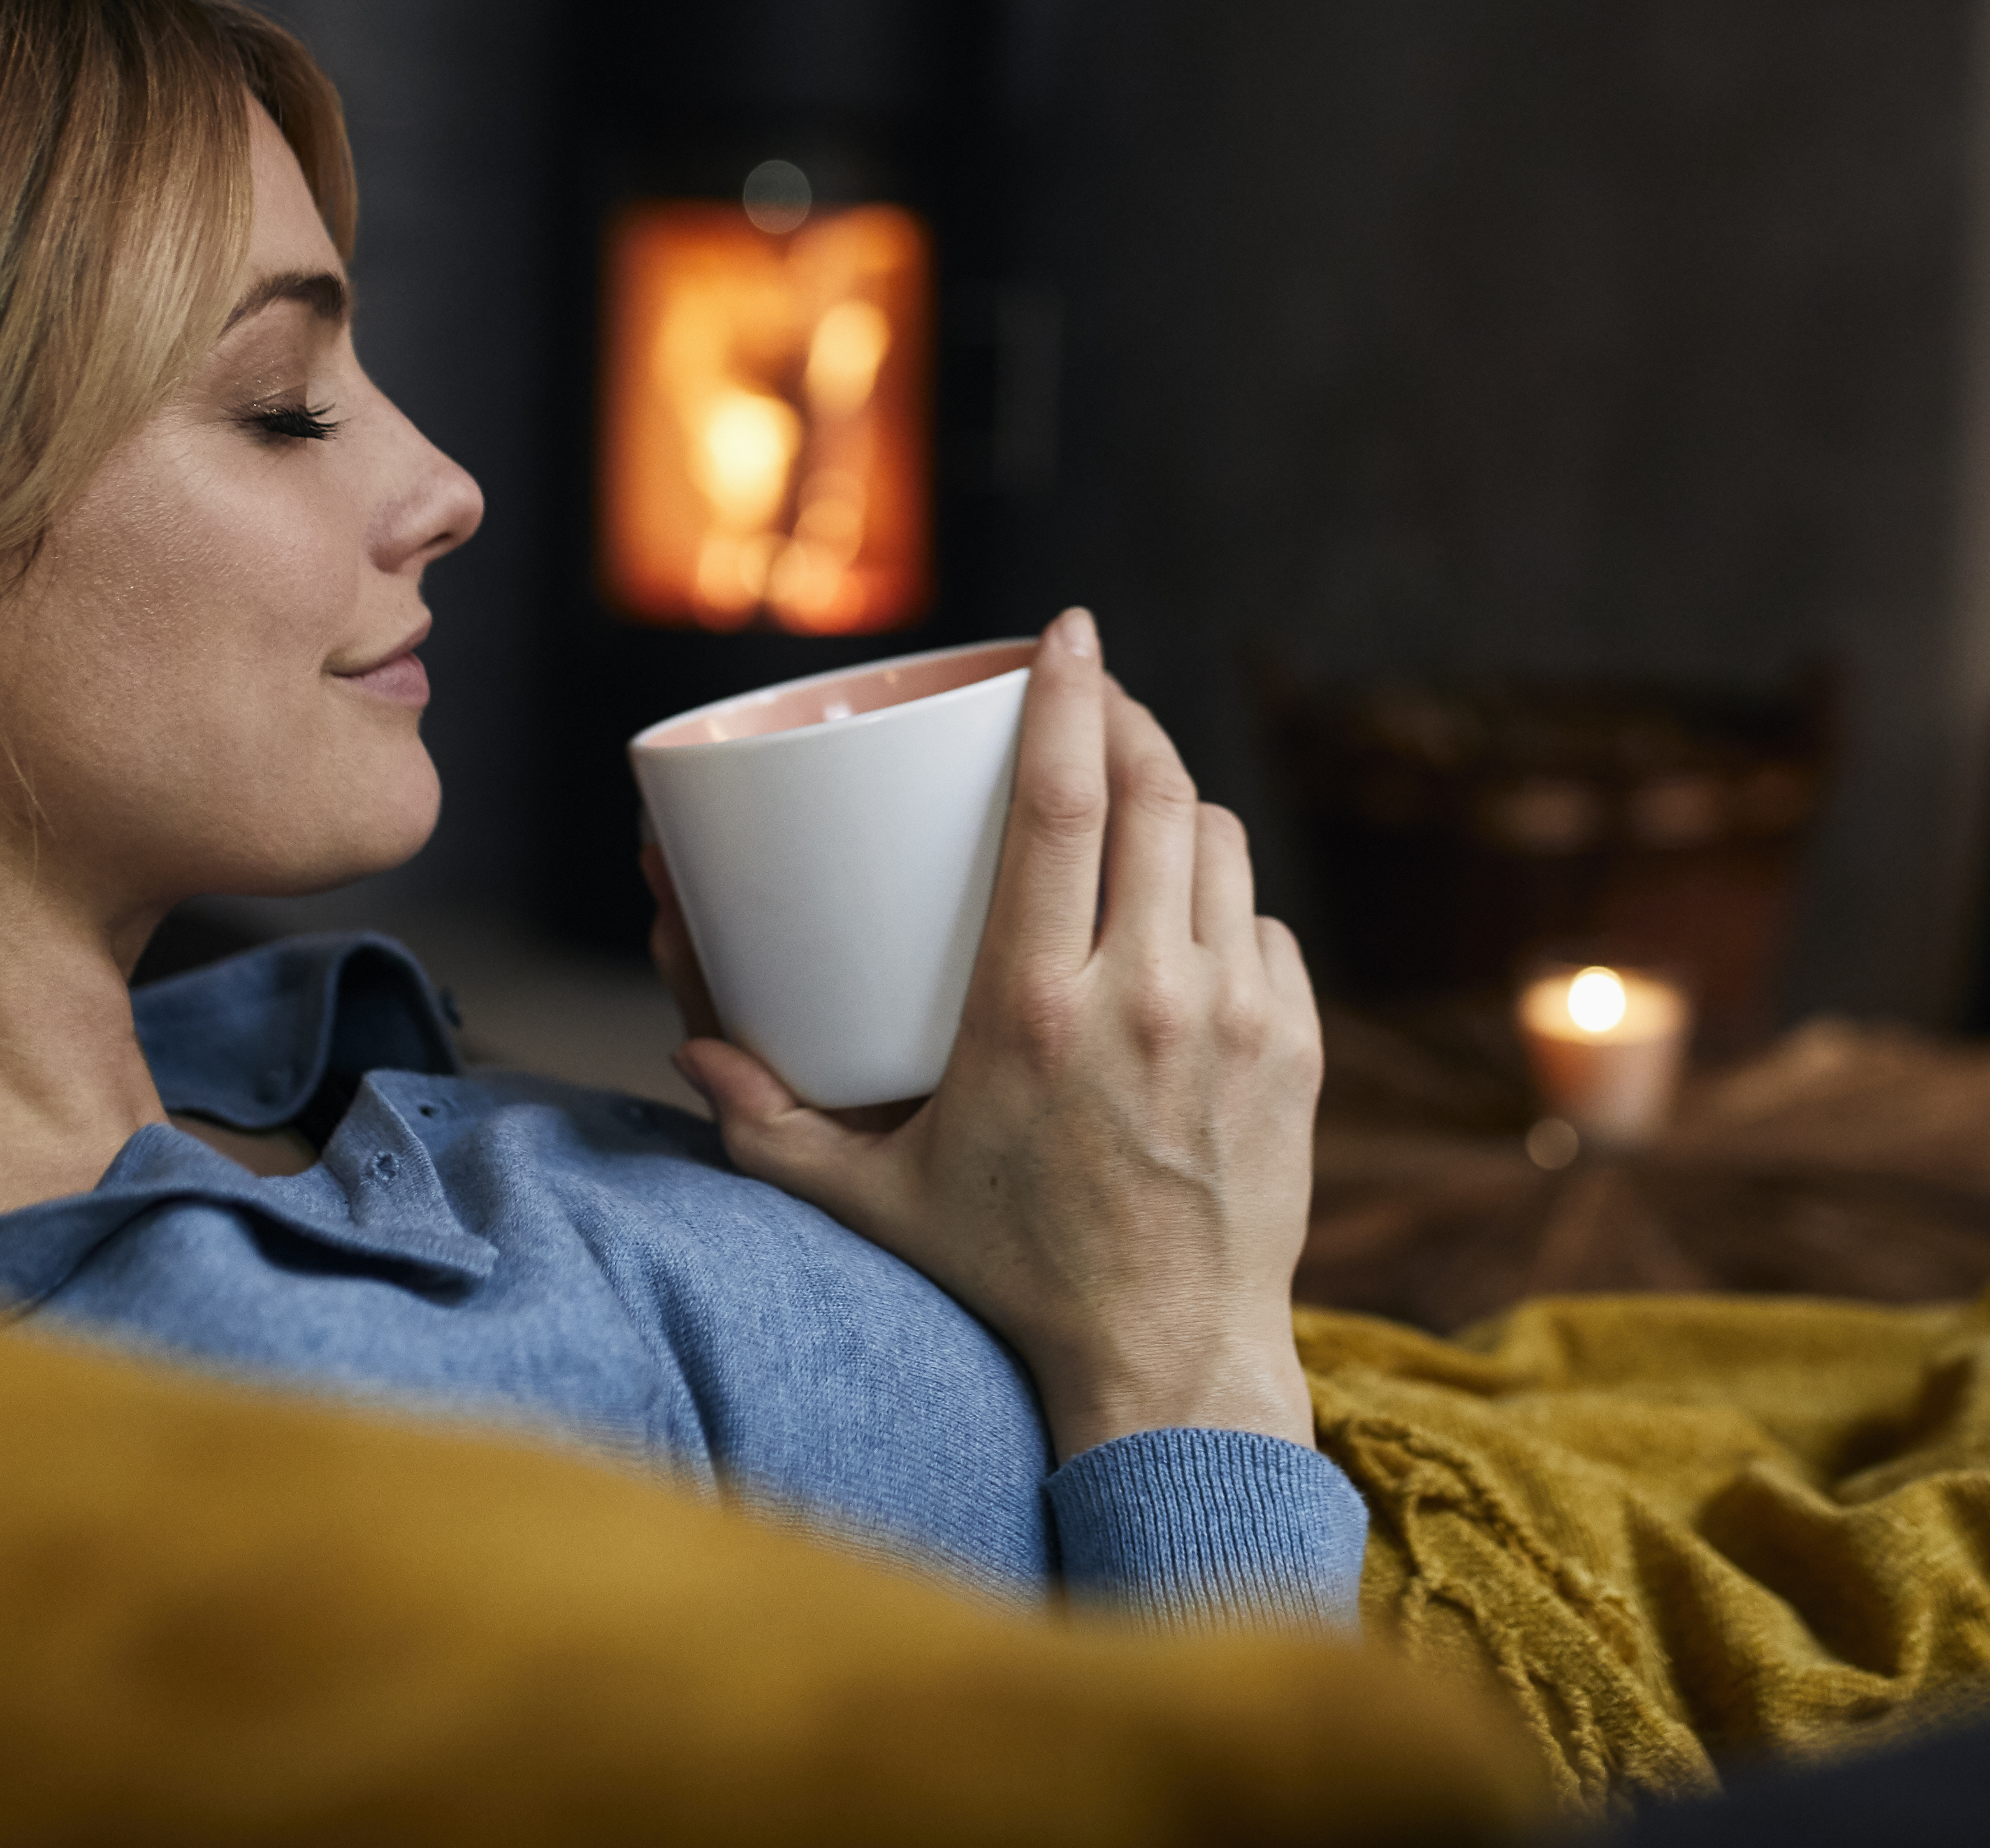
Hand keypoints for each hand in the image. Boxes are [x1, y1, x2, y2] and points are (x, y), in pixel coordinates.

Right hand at [668, 609, 1323, 1461]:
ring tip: (1135, 804)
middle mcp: (1145, 995)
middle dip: (1127, 719)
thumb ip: (773, 1128)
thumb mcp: (875, 1201)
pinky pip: (1264, 926)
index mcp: (1033, 1009)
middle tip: (1095, 695)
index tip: (1067, 630)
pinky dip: (1224, 905)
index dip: (1069, 694)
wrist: (1166, 1359)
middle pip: (1154, 792)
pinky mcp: (1296, 1047)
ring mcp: (1234, 1016)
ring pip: (1218, 844)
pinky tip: (1187, 920)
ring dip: (1176, 807)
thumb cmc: (1010, 1275)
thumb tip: (693, 1049)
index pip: (1064, 800)